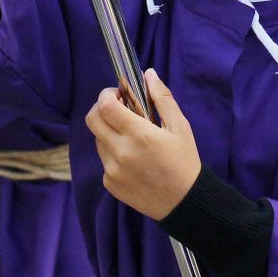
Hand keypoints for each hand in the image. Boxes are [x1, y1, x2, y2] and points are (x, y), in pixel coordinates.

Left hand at [85, 69, 200, 220]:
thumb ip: (162, 98)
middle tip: (118, 108)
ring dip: (108, 131)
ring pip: (98, 140)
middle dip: (101, 108)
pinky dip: (113, 153)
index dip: (107, 94)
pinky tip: (133, 158)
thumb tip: (148, 74)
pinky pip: (104, 160)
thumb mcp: (180, 126)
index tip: (118, 93)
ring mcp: (113, 170)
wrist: (185, 203)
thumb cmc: (185, 162)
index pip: (105, 106)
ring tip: (130, 136)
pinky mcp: (110, 184)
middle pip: (92, 120)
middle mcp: (121, 152)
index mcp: (139, 135)